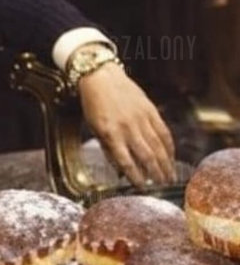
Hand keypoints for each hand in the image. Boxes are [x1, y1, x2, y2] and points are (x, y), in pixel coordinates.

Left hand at [78, 62, 176, 186]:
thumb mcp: (94, 128)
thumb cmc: (94, 104)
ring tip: (170, 177)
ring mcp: (141, 118)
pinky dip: (169, 146)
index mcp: (110, 133)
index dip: (136, 177)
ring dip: (165, 164)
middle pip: (146, 156)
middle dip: (156, 174)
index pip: (126, 162)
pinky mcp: (150, 110)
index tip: (142, 188)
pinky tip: (171, 156)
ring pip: (158, 146)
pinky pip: (163, 132)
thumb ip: (108, 150)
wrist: (101, 77)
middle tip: (162, 186)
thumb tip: (120, 171)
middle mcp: (127, 127)